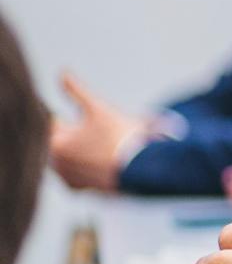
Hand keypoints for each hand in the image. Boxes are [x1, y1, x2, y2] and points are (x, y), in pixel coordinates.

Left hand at [49, 72, 143, 190]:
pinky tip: (103, 162)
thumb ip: (76, 91)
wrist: (145, 169)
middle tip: (99, 132)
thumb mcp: (98, 108)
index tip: (88, 118)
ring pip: (69, 159)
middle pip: (61, 142)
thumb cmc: (121, 138)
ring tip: (105, 146)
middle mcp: (58, 165)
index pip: (52, 122)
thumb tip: (62, 72)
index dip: (68, 115)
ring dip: (80, 152)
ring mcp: (70, 180)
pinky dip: (87, 169)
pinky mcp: (84, 191)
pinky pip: (79, 176)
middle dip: (75, 134)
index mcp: (55, 144)